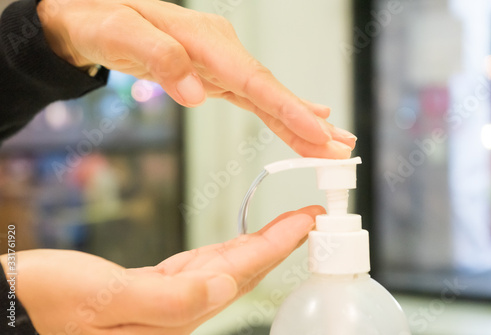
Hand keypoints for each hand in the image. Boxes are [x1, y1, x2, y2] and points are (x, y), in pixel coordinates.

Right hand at [1, 206, 323, 334]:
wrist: (13, 308)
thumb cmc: (43, 305)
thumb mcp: (100, 299)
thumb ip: (165, 299)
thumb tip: (220, 285)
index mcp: (172, 313)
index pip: (239, 273)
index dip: (277, 244)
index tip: (307, 220)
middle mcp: (177, 310)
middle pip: (242, 270)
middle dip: (279, 242)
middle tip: (310, 216)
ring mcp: (165, 300)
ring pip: (225, 266)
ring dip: (257, 244)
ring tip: (287, 224)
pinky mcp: (150, 289)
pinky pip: (200, 266)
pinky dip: (225, 250)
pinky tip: (235, 244)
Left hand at [37, 0, 355, 158]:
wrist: (90, 14)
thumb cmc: (101, 20)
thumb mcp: (118, 35)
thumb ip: (160, 59)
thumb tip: (197, 94)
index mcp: (203, 40)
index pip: (254, 80)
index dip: (288, 108)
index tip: (318, 132)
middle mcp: (220, 49)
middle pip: (271, 90)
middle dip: (306, 123)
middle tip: (340, 150)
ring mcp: (220, 61)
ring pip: (267, 95)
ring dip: (300, 122)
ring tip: (332, 144)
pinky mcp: (214, 72)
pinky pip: (254, 96)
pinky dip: (279, 111)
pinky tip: (301, 118)